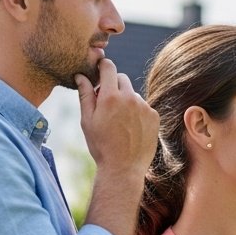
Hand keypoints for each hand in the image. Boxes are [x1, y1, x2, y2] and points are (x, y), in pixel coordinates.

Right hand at [75, 58, 157, 173]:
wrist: (124, 168)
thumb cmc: (101, 145)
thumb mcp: (87, 120)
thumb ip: (85, 95)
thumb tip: (81, 75)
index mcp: (110, 97)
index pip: (108, 67)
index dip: (103, 66)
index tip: (100, 70)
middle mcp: (130, 98)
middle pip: (122, 78)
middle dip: (113, 85)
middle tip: (106, 103)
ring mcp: (144, 107)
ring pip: (133, 94)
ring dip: (126, 100)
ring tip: (119, 122)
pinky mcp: (155, 116)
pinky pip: (144, 106)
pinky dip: (137, 112)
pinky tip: (130, 128)